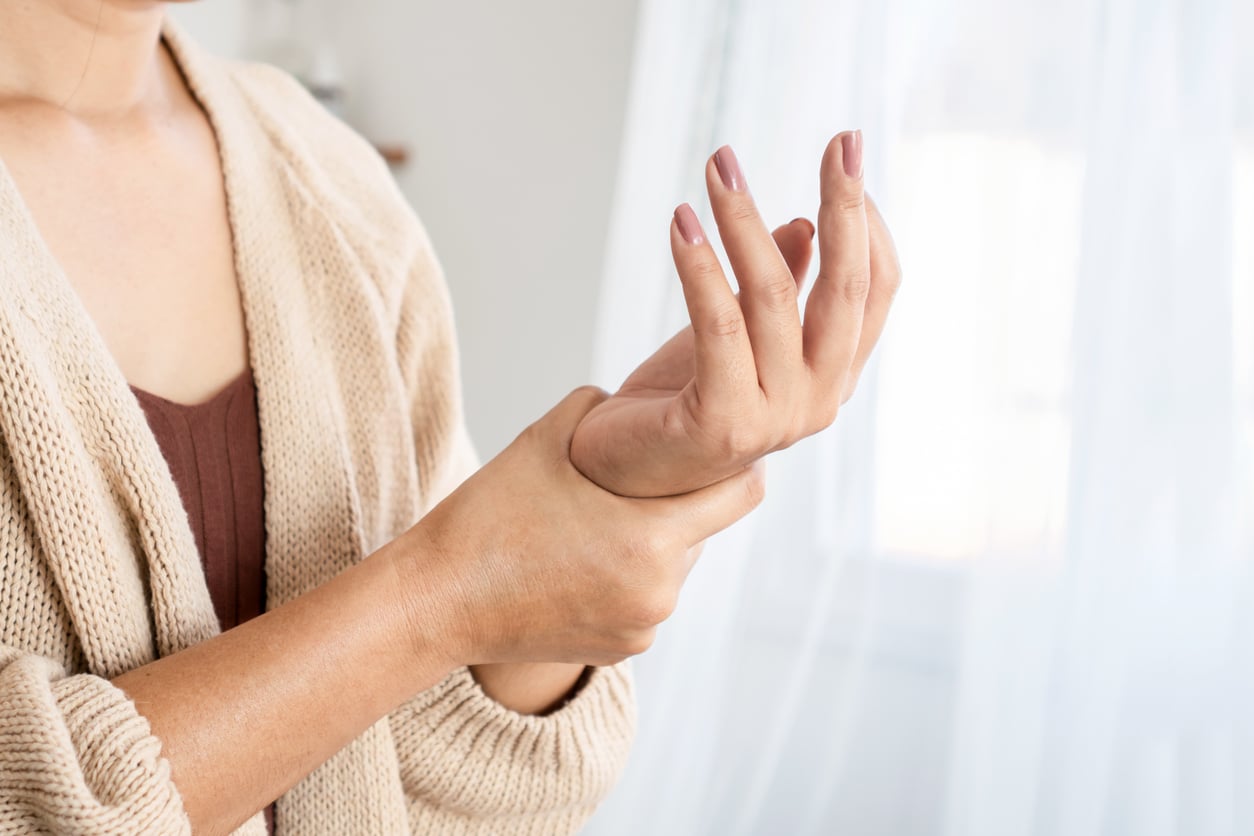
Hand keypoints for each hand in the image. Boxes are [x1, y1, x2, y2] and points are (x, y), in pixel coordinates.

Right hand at [395, 387, 764, 667]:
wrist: (437, 601)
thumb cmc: (487, 517)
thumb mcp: (545, 438)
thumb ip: (604, 407)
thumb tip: (639, 399)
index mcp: (650, 538)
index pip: (742, 493)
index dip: (736, 463)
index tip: (717, 445)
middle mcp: (660, 591)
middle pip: (704, 530)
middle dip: (681, 503)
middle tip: (640, 480)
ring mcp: (643, 627)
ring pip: (674, 567)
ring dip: (652, 542)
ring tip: (599, 522)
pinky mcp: (623, 650)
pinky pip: (646, 601)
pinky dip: (628, 578)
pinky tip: (583, 560)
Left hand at [570, 131, 901, 496]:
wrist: (622, 474)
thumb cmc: (683, 399)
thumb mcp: (738, 333)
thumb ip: (781, 289)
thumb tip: (806, 225)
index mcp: (833, 375)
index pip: (875, 289)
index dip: (868, 221)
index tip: (847, 155)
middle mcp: (819, 400)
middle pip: (846, 289)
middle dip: (845, 206)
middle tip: (840, 140)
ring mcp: (776, 418)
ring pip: (773, 296)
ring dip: (743, 220)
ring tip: (718, 167)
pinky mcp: (723, 423)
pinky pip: (718, 325)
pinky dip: (700, 266)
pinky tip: (682, 222)